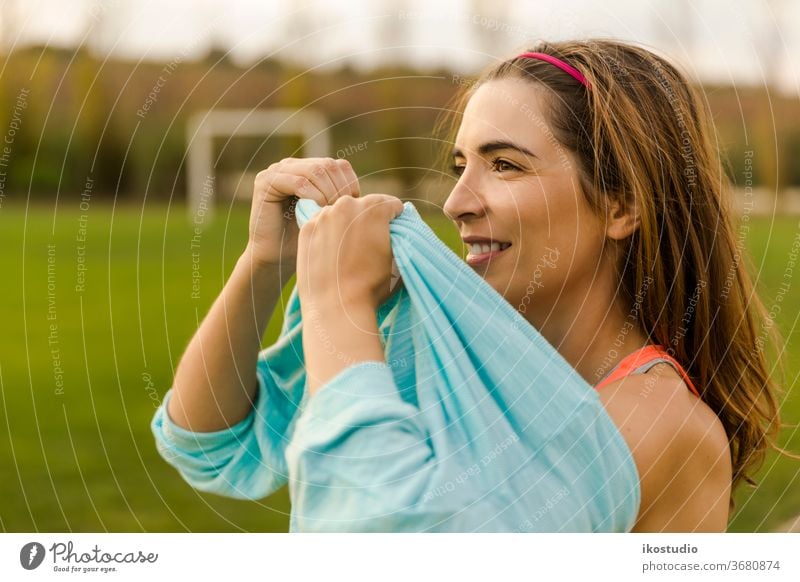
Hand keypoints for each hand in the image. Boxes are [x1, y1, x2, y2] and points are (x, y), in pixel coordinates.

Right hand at [246, 157, 359, 271]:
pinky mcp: (265, 181)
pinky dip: (313, 196)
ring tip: (329, 213)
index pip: (339, 165)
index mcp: (308, 169)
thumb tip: (376, 200)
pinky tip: (317, 211)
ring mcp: (277, 171)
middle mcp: (292, 166)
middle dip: (341, 189)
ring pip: (315, 171)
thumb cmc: (305, 241)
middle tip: (342, 212)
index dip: (350, 184)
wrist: (275, 258)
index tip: (354, 208)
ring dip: (328, 193)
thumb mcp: (330, 216)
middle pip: (328, 165)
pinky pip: (298, 182)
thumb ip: (343, 199)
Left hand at [297, 194, 404, 312]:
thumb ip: (397, 234)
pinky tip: (330, 254)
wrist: (336, 306)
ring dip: (345, 224)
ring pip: (340, 213)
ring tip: (345, 251)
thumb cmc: (371, 285)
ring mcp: (323, 215)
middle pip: (363, 205)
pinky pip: (321, 224)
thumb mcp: (396, 256)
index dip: (393, 220)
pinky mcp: (307, 228)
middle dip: (367, 220)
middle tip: (365, 244)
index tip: (389, 235)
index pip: (390, 204)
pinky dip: (327, 234)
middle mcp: (347, 204)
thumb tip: (393, 227)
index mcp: (374, 208)